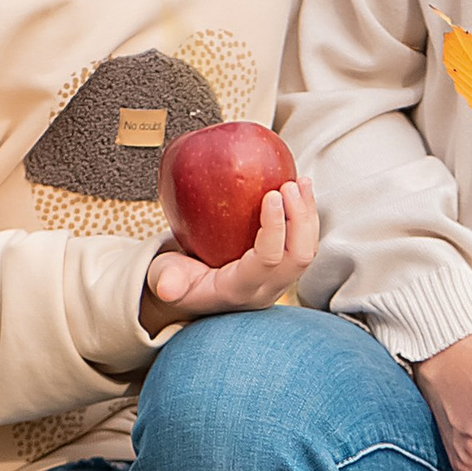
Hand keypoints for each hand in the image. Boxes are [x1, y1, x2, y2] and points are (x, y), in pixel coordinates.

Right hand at [145, 179, 319, 319]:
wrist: (188, 289)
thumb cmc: (175, 278)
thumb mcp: (163, 278)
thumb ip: (165, 281)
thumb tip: (165, 288)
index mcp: (237, 290)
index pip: (267, 261)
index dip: (274, 228)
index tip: (271, 194)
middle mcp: (265, 289)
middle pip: (298, 257)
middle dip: (299, 219)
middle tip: (289, 184)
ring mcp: (278, 280)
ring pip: (307, 250)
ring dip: (308, 215)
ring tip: (300, 180)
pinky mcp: (282, 267)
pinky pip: (303, 241)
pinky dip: (305, 215)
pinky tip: (299, 187)